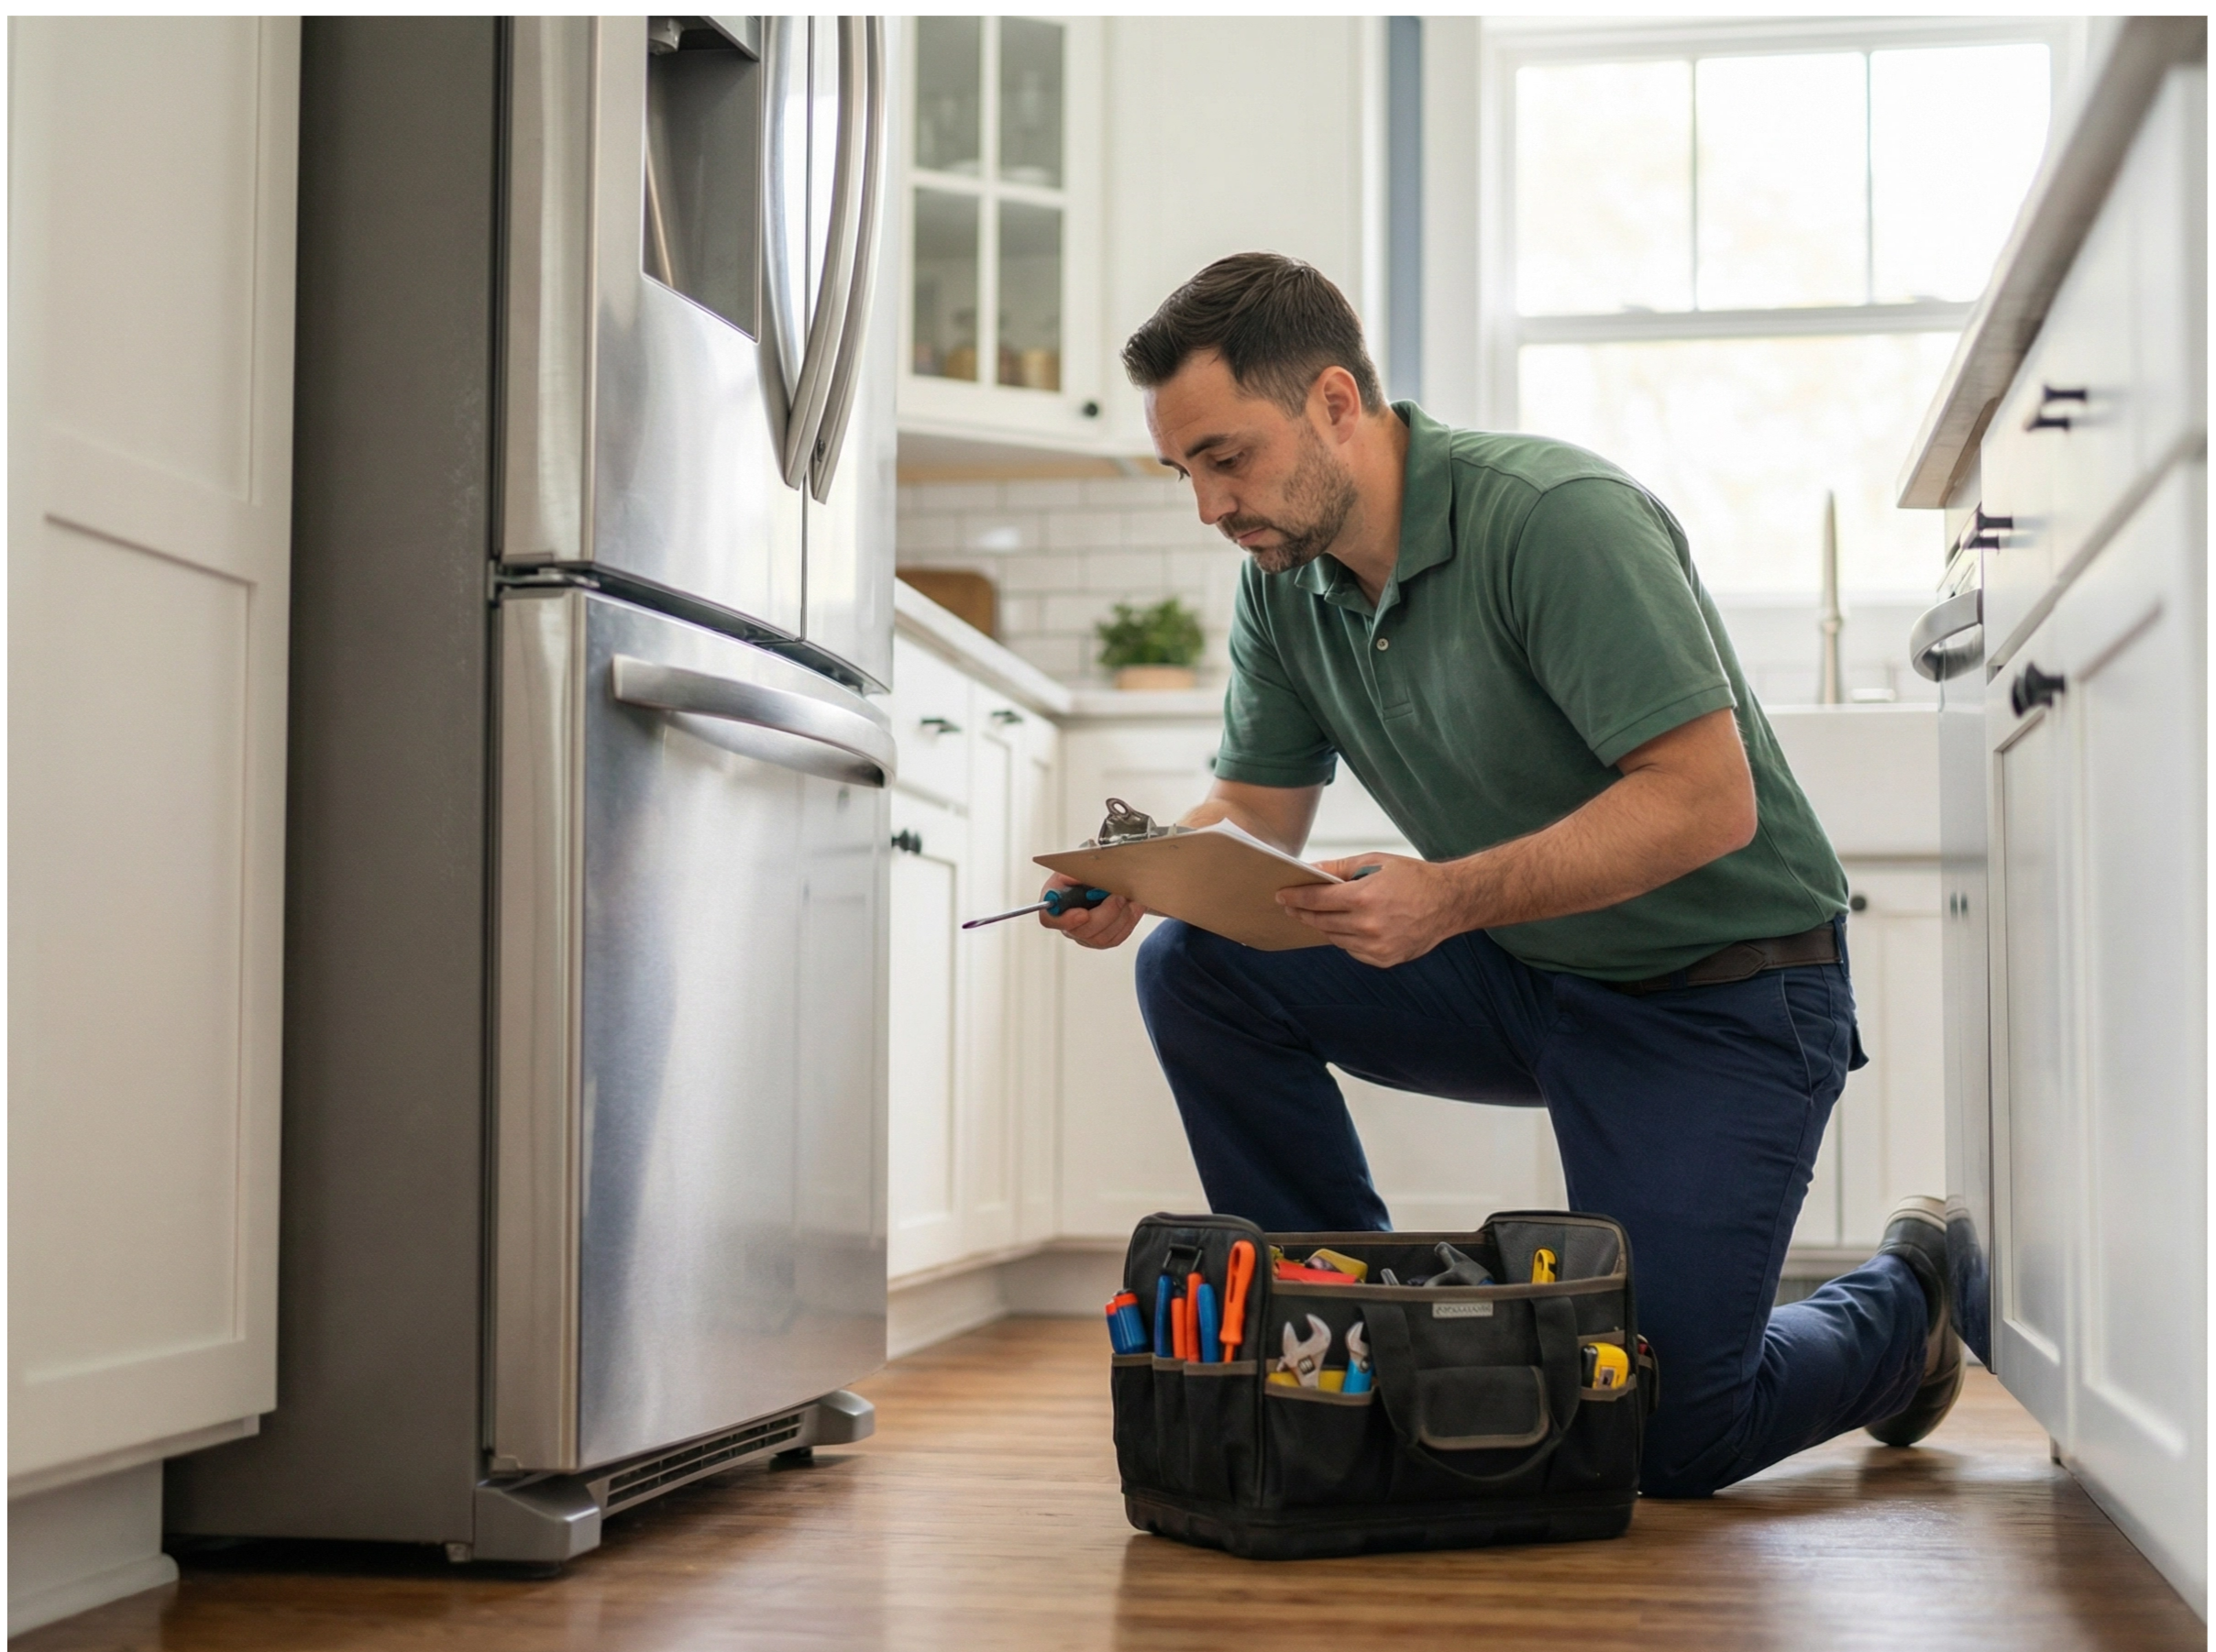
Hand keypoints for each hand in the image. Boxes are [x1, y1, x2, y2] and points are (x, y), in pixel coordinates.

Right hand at [1039, 872, 1146, 949]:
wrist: (1098, 882)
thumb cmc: (1083, 876)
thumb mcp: (1074, 868)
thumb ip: (1072, 871)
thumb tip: (1076, 874)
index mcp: (1055, 905)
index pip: (1049, 920)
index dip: (1065, 920)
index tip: (1083, 913)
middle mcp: (1068, 926)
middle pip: (1083, 931)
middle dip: (1105, 913)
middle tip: (1118, 897)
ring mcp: (1086, 937)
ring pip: (1103, 937)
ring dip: (1120, 916)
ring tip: (1127, 898)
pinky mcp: (1103, 941)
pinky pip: (1117, 937)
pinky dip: (1129, 921)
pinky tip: (1133, 906)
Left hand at [1275, 853, 1473, 967]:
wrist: (1449, 903)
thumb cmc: (1415, 878)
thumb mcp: (1376, 862)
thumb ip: (1340, 868)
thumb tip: (1312, 870)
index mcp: (1365, 897)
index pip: (1317, 900)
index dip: (1295, 898)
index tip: (1282, 896)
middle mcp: (1369, 925)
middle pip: (1321, 921)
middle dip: (1303, 913)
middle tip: (1291, 906)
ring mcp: (1376, 946)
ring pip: (1335, 937)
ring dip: (1325, 925)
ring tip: (1319, 914)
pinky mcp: (1384, 959)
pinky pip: (1352, 950)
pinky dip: (1346, 938)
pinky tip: (1349, 926)